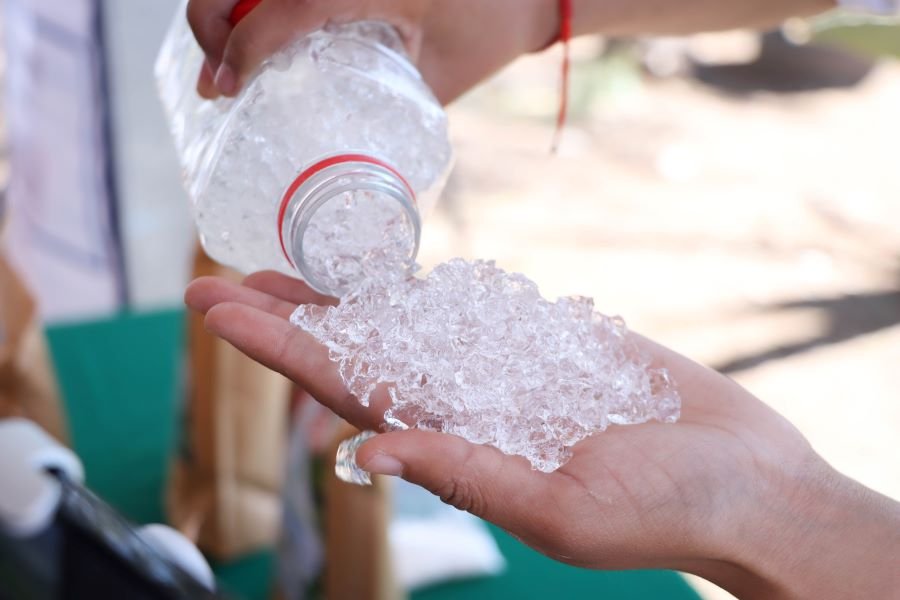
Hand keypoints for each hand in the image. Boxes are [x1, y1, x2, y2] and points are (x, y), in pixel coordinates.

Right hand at [185, 0, 557, 101]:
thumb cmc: (490, 28)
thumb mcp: (436, 75)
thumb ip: (381, 98)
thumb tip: (324, 143)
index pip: (282, 6)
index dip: (239, 46)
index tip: (224, 90)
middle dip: (212, 22)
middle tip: (219, 80)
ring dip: (223, 9)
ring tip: (225, 62)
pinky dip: (256, 4)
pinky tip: (252, 37)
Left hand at [185, 271, 899, 598]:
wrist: (743, 483)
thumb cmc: (665, 513)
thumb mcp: (562, 510)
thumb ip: (467, 475)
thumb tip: (368, 452)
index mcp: (458, 449)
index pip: (347, 391)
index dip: (280, 349)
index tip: (219, 312)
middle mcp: (467, 407)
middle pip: (358, 352)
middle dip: (292, 317)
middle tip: (223, 283)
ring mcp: (504, 372)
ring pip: (406, 324)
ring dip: (345, 296)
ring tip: (289, 265)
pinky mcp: (549, 342)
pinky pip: (475, 309)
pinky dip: (426, 287)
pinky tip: (382, 272)